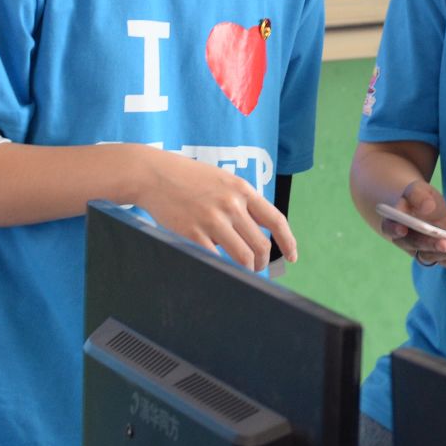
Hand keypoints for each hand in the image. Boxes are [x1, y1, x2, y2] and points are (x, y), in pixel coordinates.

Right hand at [132, 152, 296, 270]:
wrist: (153, 174)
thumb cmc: (186, 177)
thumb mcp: (222, 180)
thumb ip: (240, 200)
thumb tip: (255, 228)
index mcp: (242, 190)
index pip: (276, 220)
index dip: (288, 242)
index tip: (292, 256)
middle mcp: (232, 205)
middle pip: (261, 244)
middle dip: (263, 262)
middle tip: (258, 268)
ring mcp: (213, 220)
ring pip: (243, 256)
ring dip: (247, 269)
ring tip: (244, 271)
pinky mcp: (194, 233)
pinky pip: (217, 259)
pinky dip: (223, 268)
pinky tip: (222, 269)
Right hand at [379, 181, 445, 269]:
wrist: (424, 206)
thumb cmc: (417, 197)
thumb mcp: (417, 189)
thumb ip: (418, 195)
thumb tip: (427, 208)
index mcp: (394, 223)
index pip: (390, 228)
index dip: (395, 230)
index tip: (403, 229)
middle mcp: (405, 241)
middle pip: (415, 245)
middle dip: (430, 245)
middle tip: (444, 243)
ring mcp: (421, 250)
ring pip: (432, 256)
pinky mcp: (437, 255)